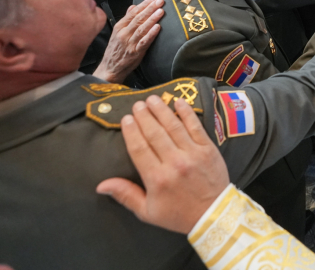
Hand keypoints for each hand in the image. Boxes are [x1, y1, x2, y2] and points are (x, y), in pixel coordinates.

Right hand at [93, 0, 164, 82]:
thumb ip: (126, 19)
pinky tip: (158, 27)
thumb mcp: (117, 32)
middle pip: (138, 18)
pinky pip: (144, 42)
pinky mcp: (135, 52)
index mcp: (120, 27)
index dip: (144, 4)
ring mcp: (129, 43)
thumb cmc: (116, 49)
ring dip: (152, 19)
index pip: (133, 12)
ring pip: (141, 28)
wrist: (110, 68)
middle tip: (160, 1)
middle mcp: (123, 33)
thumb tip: (133, 6)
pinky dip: (151, 34)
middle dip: (150, 8)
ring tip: (161, 11)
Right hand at [96, 97, 229, 233]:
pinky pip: (196, 126)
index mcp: (157, 178)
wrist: (213, 214)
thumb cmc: (178, 214)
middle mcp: (174, 163)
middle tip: (137, 104)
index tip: (126, 119)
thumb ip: (126, 195)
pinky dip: (187, 113)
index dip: (132, 132)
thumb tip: (101, 184)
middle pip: (155, 133)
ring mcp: (192, 153)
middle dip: (145, 116)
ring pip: (174, 127)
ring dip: (162, 110)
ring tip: (152, 99)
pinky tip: (179, 102)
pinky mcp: (208, 148)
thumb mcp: (147, 212)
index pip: (139, 149)